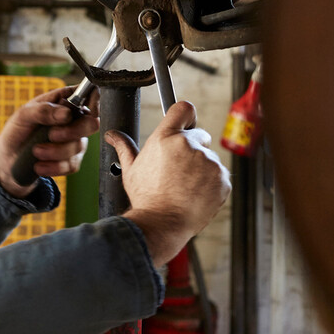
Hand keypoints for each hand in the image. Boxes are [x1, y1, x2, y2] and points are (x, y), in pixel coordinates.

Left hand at [0, 85, 100, 196]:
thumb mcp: (24, 114)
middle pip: (91, 124)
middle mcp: (75, 120)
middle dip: (71, 132)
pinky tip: (39, 166)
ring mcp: (75, 141)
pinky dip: (54, 167)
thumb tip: (67, 114)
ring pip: (79, 146)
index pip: (91, 95)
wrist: (8, 158)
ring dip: (55, 151)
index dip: (94, 102)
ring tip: (35, 151)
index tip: (80, 113)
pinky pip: (72, 165)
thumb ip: (44, 110)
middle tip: (51, 135)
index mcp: (66, 100)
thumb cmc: (17, 129)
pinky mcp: (71, 160)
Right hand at [104, 101, 230, 265]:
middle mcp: (189, 145)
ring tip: (185, 187)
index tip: (184, 126)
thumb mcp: (130, 170)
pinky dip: (211, 183)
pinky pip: (219, 175)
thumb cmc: (145, 198)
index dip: (185, 117)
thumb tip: (112, 135)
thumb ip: (124, 147)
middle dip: (192, 148)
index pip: (184, 108)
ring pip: (209, 157)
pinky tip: (195, 194)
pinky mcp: (222, 178)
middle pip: (199, 135)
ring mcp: (208, 161)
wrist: (162, 224)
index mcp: (166, 138)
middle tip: (178, 170)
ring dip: (201, 168)